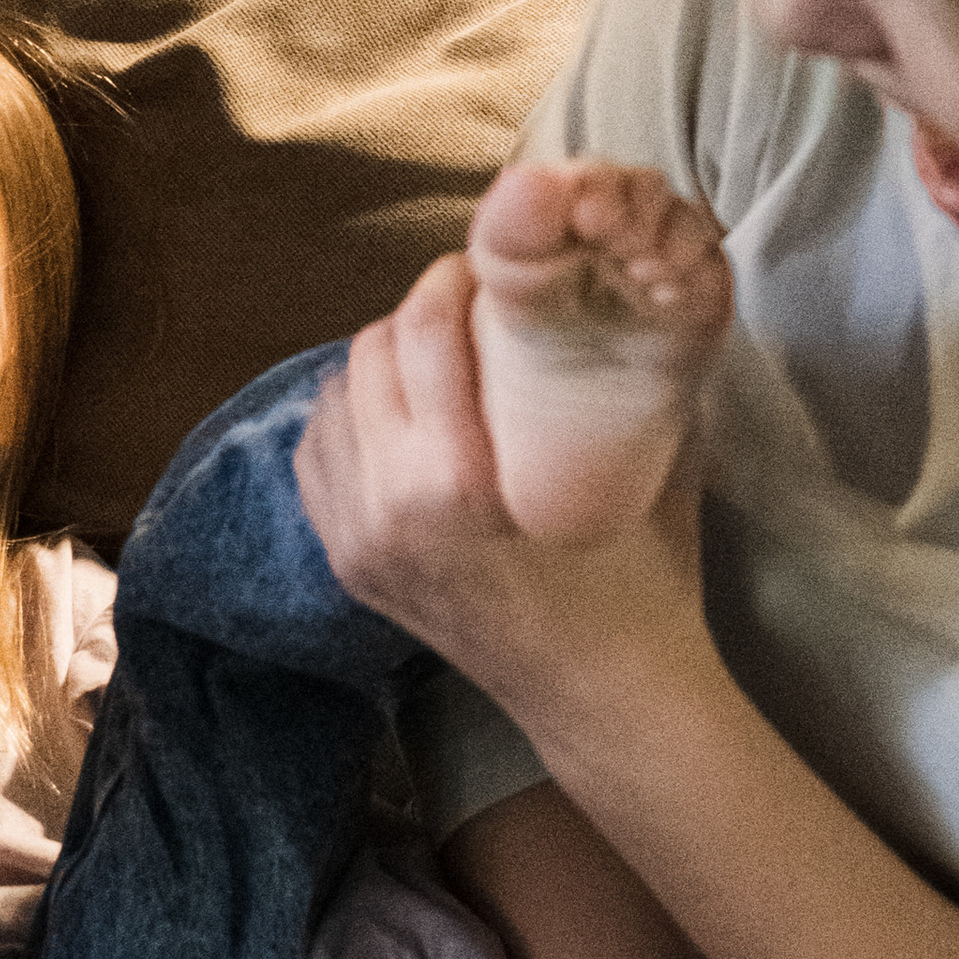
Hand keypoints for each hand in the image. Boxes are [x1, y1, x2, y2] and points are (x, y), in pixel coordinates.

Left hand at [298, 257, 711, 739]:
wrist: (604, 692)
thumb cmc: (642, 576)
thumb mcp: (638, 458)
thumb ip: (605, 367)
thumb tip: (593, 275)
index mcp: (459, 481)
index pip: (421, 328)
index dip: (454, 276)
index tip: (491, 266)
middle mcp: (388, 509)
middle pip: (368, 351)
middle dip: (419, 315)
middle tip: (471, 309)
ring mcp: (356, 540)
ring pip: (333, 398)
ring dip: (381, 366)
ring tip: (438, 364)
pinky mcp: (344, 561)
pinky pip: (317, 454)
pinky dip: (351, 421)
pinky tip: (402, 417)